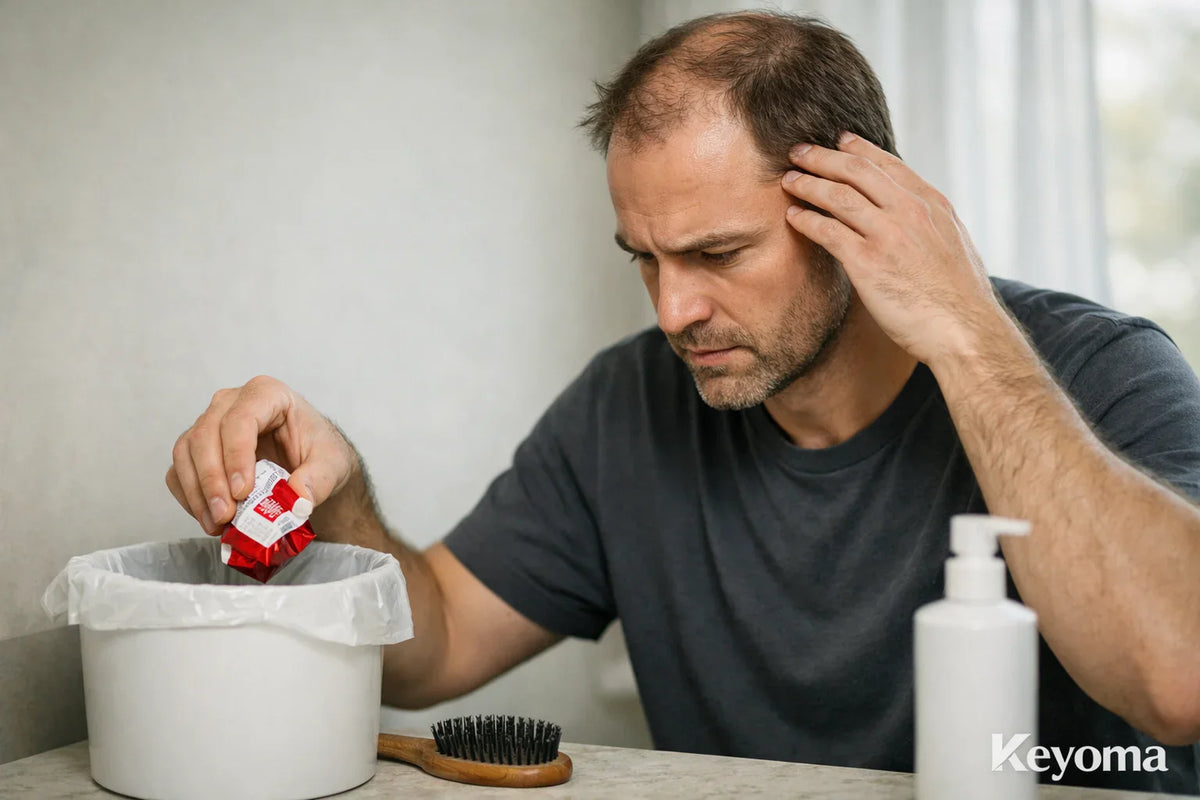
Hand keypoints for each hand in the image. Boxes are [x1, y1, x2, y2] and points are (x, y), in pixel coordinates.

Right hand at [166, 376, 357, 534]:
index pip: (241, 419)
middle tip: (225, 515)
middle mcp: (232, 403)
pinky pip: (180, 471)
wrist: (312, 465)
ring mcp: (210, 424)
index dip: (236, 456)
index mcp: (267, 394)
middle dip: (212, 479)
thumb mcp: (334, 464)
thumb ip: (319, 480)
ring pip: (186, 452)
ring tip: (217, 524)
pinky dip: (190, 497)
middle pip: (206, 434)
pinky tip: (209, 519)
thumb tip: (297, 500)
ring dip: (197, 492)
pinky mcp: (198, 450)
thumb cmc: (320, 453)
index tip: (242, 493)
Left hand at [781, 132, 1004, 365]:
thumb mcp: (955, 244)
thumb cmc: (960, 298)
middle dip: (822, 157)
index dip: (859, 149)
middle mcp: (910, 211)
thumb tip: (919, 220)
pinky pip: (827, 231)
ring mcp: (888, 234)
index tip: (839, 140)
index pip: (889, 164)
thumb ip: (931, 224)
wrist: (965, 330)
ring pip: (837, 196)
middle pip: (856, 171)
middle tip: (799, 152)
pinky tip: (793, 217)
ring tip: (788, 181)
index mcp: (932, 204)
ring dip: (808, 184)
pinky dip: (806, 220)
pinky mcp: (867, 262)